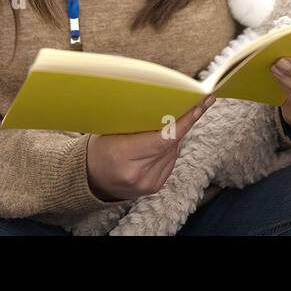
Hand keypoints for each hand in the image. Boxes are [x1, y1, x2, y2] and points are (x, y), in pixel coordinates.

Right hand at [86, 96, 214, 201]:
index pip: (163, 138)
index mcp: (123, 155)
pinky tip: (164, 141)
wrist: (90, 178)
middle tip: (193, 103)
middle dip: (183, 123)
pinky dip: (170, 149)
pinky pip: (170, 162)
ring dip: (176, 136)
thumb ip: (137, 121)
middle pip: (171, 144)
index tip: (200, 104)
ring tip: (172, 121)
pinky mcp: (153, 187)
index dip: (185, 121)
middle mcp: (137, 172)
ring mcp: (147, 183)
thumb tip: (167, 103)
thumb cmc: (100, 147)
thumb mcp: (111, 129)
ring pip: (173, 153)